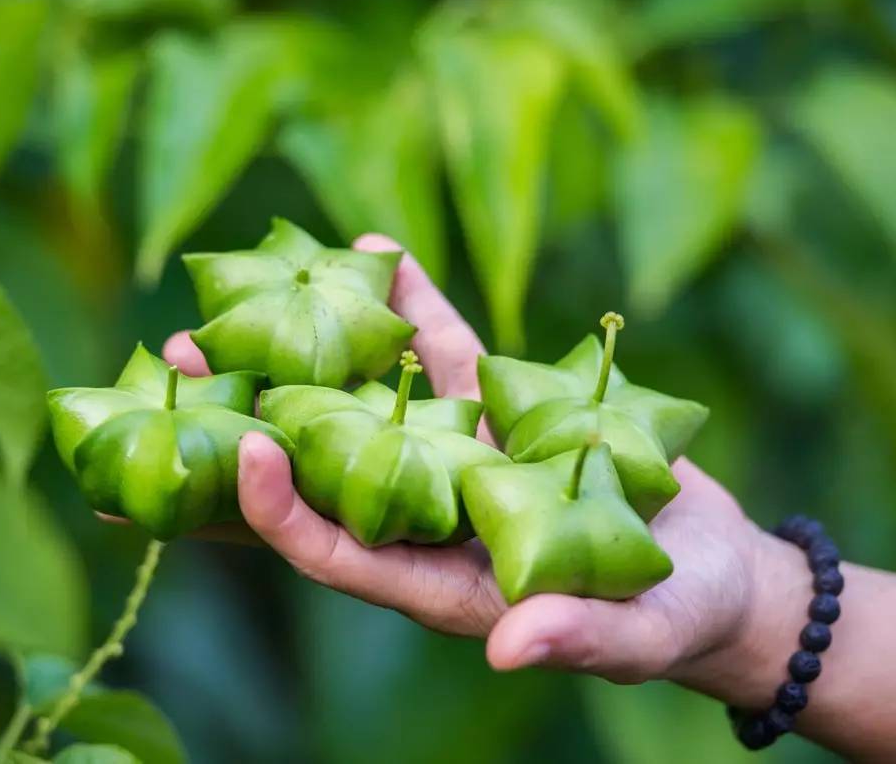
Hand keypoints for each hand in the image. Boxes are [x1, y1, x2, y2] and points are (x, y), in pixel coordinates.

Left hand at [163, 234, 782, 685]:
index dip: (282, 509)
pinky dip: (416, 301)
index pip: (338, 549)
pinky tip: (376, 247)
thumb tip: (508, 647)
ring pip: (373, 392)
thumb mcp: (634, 634)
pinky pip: (447, 347)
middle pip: (325, 463)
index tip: (240, 450)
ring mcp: (459, 452)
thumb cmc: (673, 618)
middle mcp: (430, 513)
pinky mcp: (501, 405)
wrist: (711, 567)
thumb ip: (575, 637)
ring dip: (316, 340)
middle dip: (254, 414)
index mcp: (439, 580)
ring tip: (257, 282)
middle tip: (183, 354)